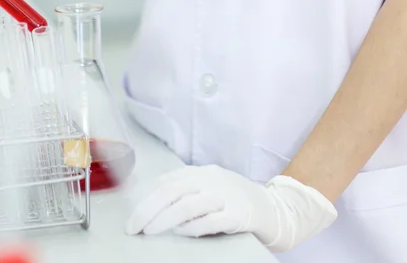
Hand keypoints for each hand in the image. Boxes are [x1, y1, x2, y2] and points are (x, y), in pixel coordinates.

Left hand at [126, 165, 337, 251]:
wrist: (274, 209)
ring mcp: (226, 196)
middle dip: (149, 209)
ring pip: (189, 204)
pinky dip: (193, 227)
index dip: (147, 200)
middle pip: (174, 191)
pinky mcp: (239, 214)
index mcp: (203, 173)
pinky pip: (212, 219)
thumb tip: (156, 192)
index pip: (168, 183)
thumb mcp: (210, 186)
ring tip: (150, 231)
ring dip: (165, 218)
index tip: (132, 218)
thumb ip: (187, 187)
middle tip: (134, 227)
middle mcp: (212, 180)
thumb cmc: (236, 199)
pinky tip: (181, 233)